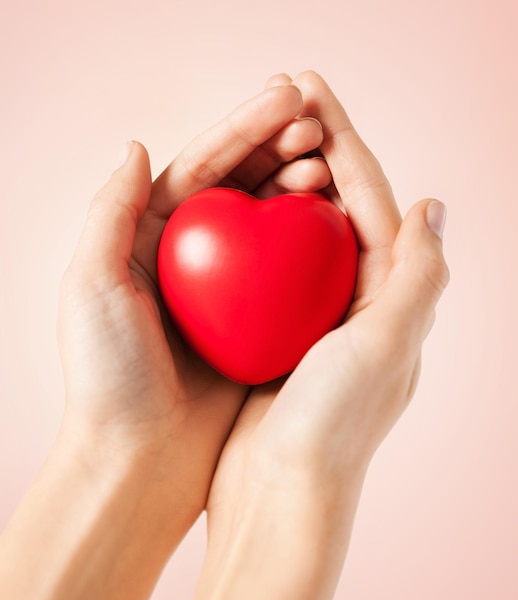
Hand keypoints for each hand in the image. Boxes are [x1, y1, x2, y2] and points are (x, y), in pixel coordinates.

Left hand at [57, 84, 330, 519]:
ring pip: (270, 222)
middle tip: (317, 123)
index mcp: (149, 238)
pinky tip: (334, 220)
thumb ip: (110, 211)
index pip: (201, 167)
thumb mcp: (91, 285)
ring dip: (298, 185)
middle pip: (240, 186)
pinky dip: (311, 241)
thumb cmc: (109, 376)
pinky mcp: (257, 320)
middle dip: (277, 146)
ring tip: (328, 160)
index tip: (287, 98)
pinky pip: (290, 270)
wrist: (139, 459)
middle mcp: (193, 256)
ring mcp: (230, 288)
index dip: (242, 128)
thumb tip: (135, 145)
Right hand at [184, 72, 449, 599]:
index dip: (342, 138)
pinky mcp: (280, 331)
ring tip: (259, 134)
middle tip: (284, 93)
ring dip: (283, 179)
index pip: (368, 198)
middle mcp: (360, 299)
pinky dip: (256, 229)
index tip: (310, 87)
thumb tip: (436, 204)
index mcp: (391, 294)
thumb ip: (417, 275)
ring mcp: (317, 313)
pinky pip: (268, 266)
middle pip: (337, 204)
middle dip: (315, 144)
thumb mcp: (386, 346)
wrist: (283, 491)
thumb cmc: (333, 425)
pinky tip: (234, 204)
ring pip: (300, 229)